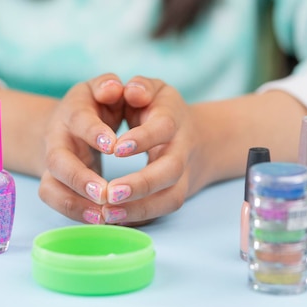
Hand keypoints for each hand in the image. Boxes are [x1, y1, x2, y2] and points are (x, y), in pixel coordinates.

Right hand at [38, 73, 126, 223]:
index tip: (115, 146)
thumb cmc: (95, 104)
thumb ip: (110, 86)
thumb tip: (115, 87)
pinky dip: (77, 213)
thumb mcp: (102, 88)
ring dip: (75, 203)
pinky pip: (57, 202)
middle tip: (105, 192)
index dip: (94, 132)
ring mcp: (52, 165)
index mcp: (72, 111)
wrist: (68, 123)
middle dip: (79, 178)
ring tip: (102, 215)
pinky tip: (100, 221)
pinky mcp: (55, 184)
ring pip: (51, 187)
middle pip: (58, 161)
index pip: (79, 120)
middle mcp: (57, 139)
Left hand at [101, 76, 202, 224]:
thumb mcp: (154, 90)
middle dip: (141, 184)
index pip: (163, 129)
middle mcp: (182, 151)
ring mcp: (183, 177)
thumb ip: (140, 87)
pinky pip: (162, 212)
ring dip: (140, 208)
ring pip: (170, 198)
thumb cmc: (163, 110)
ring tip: (108, 213)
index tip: (115, 149)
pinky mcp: (177, 194)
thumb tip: (131, 90)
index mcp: (174, 120)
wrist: (198, 139)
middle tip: (110, 192)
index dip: (142, 139)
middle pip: (170, 171)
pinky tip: (114, 219)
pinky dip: (140, 218)